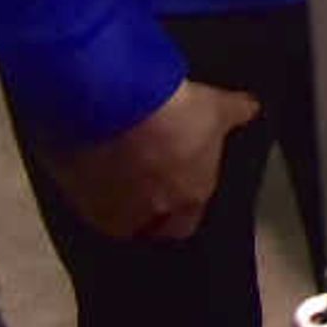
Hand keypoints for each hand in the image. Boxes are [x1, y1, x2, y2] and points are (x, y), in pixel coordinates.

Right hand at [42, 79, 261, 242]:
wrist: (117, 101)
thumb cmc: (176, 111)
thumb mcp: (214, 107)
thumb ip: (236, 112)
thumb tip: (252, 108)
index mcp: (188, 198)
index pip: (187, 222)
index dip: (182, 205)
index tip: (176, 186)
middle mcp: (149, 213)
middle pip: (147, 225)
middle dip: (147, 209)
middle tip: (142, 178)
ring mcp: (108, 208)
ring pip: (113, 215)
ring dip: (114, 197)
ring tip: (113, 167)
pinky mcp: (74, 195)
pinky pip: (82, 197)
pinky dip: (86, 184)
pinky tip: (88, 161)